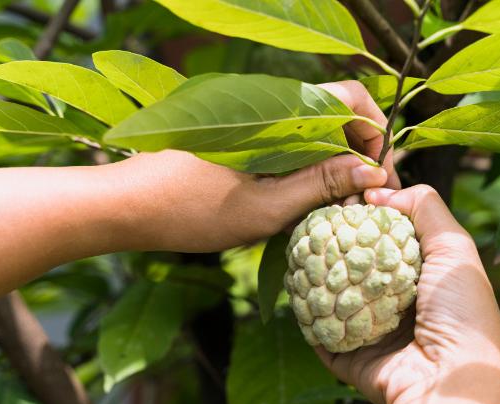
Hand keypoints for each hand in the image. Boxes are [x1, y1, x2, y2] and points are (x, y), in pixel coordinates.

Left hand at [111, 80, 399, 252]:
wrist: (123, 205)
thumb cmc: (187, 210)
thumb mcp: (264, 209)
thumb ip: (321, 185)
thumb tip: (371, 172)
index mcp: (275, 110)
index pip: (349, 97)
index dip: (374, 133)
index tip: (376, 176)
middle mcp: (264, 100)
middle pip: (336, 110)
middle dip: (357, 150)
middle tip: (361, 197)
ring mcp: (250, 114)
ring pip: (313, 124)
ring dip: (333, 157)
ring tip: (334, 202)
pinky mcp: (237, 130)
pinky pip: (288, 135)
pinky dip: (306, 160)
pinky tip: (303, 195)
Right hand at [315, 185, 499, 403]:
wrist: (447, 380)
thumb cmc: (461, 310)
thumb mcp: (455, 246)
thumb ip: (424, 207)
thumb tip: (379, 193)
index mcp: (426, 275)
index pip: (389, 235)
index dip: (368, 211)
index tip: (345, 188)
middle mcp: (398, 301)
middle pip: (357, 261)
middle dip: (336, 238)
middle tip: (313, 213)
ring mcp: (372, 329)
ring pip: (334, 293)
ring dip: (315, 272)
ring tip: (295, 242)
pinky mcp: (349, 354)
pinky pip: (320, 329)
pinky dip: (305, 310)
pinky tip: (291, 283)